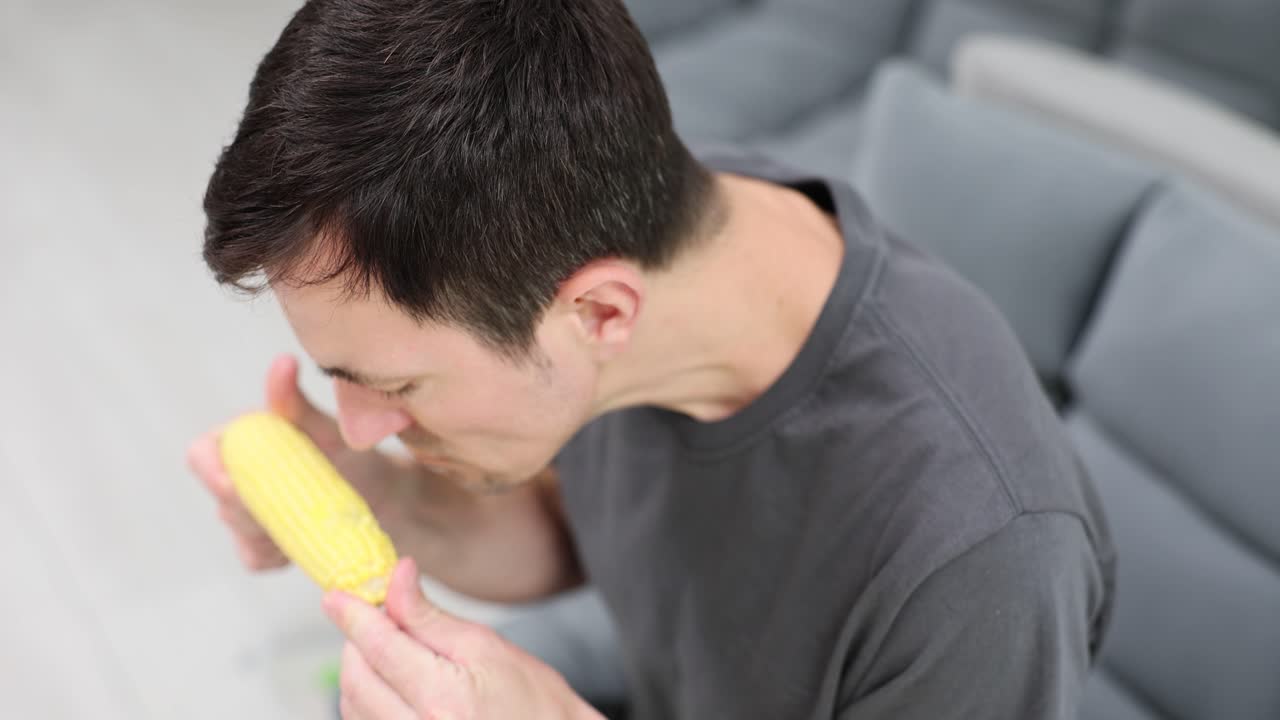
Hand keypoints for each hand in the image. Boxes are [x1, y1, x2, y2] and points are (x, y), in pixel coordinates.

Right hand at [186, 353, 403, 569]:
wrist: (376, 494)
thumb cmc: (345, 452)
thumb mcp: (325, 429)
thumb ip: (296, 402)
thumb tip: (283, 361)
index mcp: (237, 441)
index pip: (200, 455)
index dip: (211, 473)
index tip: (238, 484)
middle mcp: (231, 478)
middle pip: (222, 501)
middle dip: (259, 507)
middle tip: (301, 504)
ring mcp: (241, 516)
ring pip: (239, 532)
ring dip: (277, 530)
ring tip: (317, 516)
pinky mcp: (257, 547)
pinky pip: (256, 558)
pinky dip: (283, 554)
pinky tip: (309, 539)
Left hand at [325, 556, 601, 719]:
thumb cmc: (532, 701)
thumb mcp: (484, 646)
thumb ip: (429, 616)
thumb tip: (396, 576)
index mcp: (442, 698)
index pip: (379, 647)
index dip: (353, 615)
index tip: (336, 596)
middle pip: (357, 678)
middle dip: (359, 643)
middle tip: (378, 621)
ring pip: (353, 706)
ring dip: (362, 672)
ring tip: (392, 654)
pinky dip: (367, 701)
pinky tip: (391, 686)